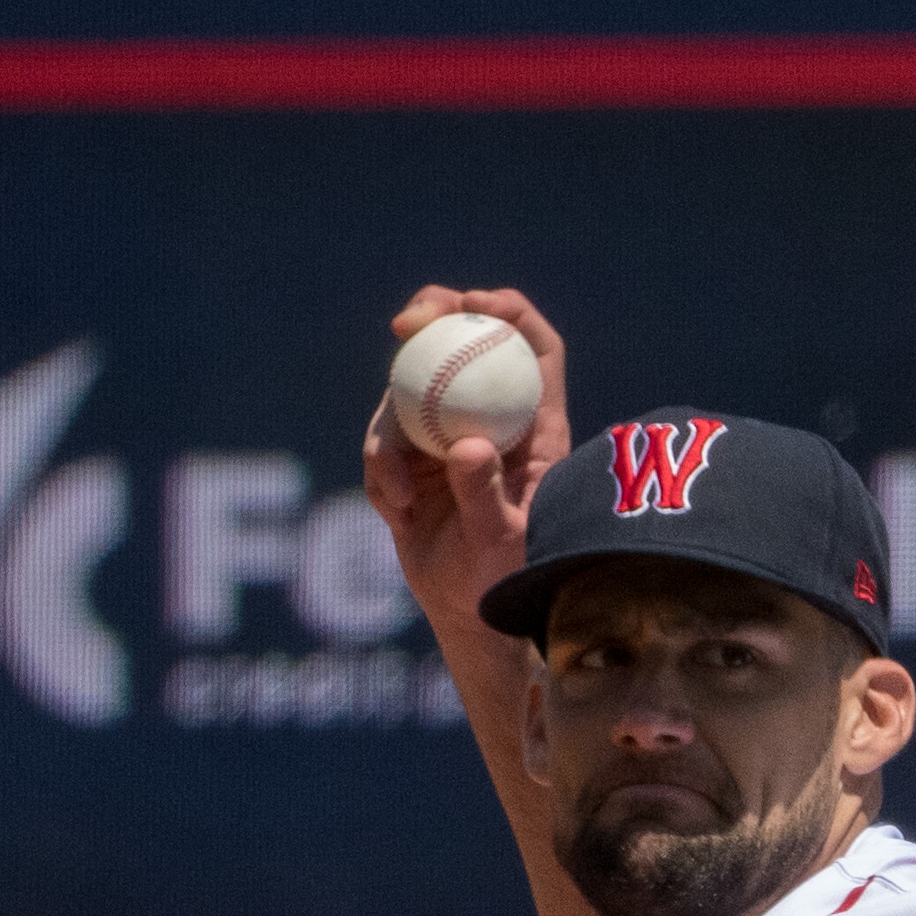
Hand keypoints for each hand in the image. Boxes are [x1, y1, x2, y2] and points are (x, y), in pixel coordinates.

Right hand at [363, 284, 573, 643]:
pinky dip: (380, 468)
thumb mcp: (504, 544)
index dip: (511, 313)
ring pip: (409, 390)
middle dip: (434, 315)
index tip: (476, 303)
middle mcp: (490, 418)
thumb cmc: (508, 579)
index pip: (535, 349)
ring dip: (392, 430)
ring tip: (396, 492)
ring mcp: (445, 433)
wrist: (471, 611)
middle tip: (406, 323)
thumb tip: (467, 446)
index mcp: (535, 426)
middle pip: (464, 342)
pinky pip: (382, 442)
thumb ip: (486, 496)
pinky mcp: (409, 457)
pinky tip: (395, 511)